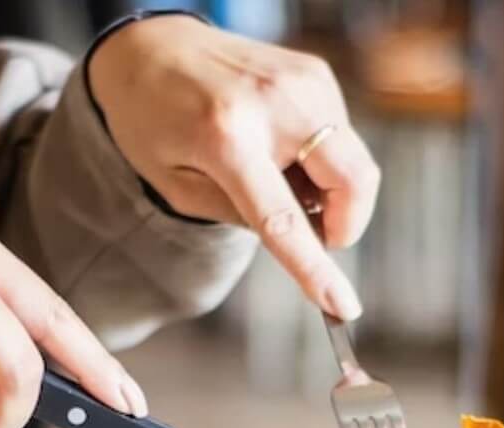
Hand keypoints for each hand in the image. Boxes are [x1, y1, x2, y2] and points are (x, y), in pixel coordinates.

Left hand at [88, 16, 378, 319]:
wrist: (150, 46)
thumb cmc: (153, 122)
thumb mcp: (177, 187)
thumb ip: (239, 217)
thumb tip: (307, 234)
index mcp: (225, 138)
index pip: (283, 218)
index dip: (316, 268)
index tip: (343, 307)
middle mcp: (274, 103)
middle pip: (353, 182)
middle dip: (346, 224)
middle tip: (315, 233)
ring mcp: (301, 81)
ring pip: (353, 164)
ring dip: (327, 189)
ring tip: (274, 173)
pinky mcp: (315, 72)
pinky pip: (342, 137)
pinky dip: (321, 160)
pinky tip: (280, 147)